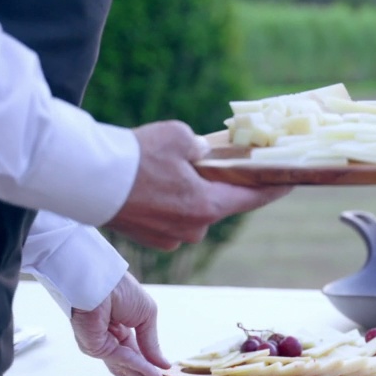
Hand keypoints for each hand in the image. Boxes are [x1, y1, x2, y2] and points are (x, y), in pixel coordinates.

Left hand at [71, 272, 172, 375]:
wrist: (102, 280)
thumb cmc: (121, 289)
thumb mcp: (147, 316)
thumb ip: (152, 343)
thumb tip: (162, 365)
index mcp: (120, 329)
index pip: (136, 353)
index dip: (151, 366)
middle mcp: (109, 339)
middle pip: (129, 365)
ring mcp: (100, 345)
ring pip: (124, 367)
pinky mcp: (95, 347)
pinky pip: (120, 360)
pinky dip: (138, 367)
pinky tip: (153, 374)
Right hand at [105, 120, 290, 249]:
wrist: (85, 179)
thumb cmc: (135, 156)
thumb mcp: (179, 137)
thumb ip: (202, 148)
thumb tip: (203, 155)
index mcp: (207, 207)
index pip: (253, 198)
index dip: (274, 188)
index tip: (290, 181)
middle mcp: (193, 230)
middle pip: (218, 203)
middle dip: (217, 183)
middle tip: (212, 161)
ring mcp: (169, 238)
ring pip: (191, 210)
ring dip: (188, 192)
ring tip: (166, 169)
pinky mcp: (148, 238)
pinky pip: (169, 217)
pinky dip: (167, 201)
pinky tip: (150, 183)